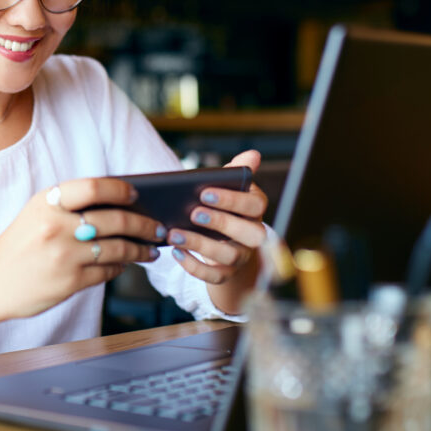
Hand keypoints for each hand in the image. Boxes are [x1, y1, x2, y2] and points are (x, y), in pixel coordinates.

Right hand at [0, 176, 165, 320]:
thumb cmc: (19, 244)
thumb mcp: (36, 214)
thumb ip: (70, 206)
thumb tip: (121, 205)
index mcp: (47, 203)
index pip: (94, 187)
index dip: (120, 190)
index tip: (137, 195)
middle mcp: (56, 227)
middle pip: (115, 220)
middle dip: (145, 224)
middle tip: (159, 228)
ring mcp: (64, 256)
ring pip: (118, 249)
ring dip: (141, 249)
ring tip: (151, 249)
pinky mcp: (69, 282)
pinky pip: (107, 272)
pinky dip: (121, 267)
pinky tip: (126, 264)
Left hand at [166, 150, 267, 293]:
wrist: (222, 243)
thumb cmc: (221, 208)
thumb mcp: (227, 188)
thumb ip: (234, 172)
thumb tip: (253, 154)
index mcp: (255, 210)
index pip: (255, 204)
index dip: (231, 200)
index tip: (204, 192)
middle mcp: (254, 235)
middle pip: (250, 233)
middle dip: (221, 222)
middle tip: (193, 213)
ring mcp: (243, 257)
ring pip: (230, 255)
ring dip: (200, 244)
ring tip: (174, 234)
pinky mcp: (227, 274)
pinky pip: (214, 276)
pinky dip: (194, 266)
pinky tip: (176, 252)